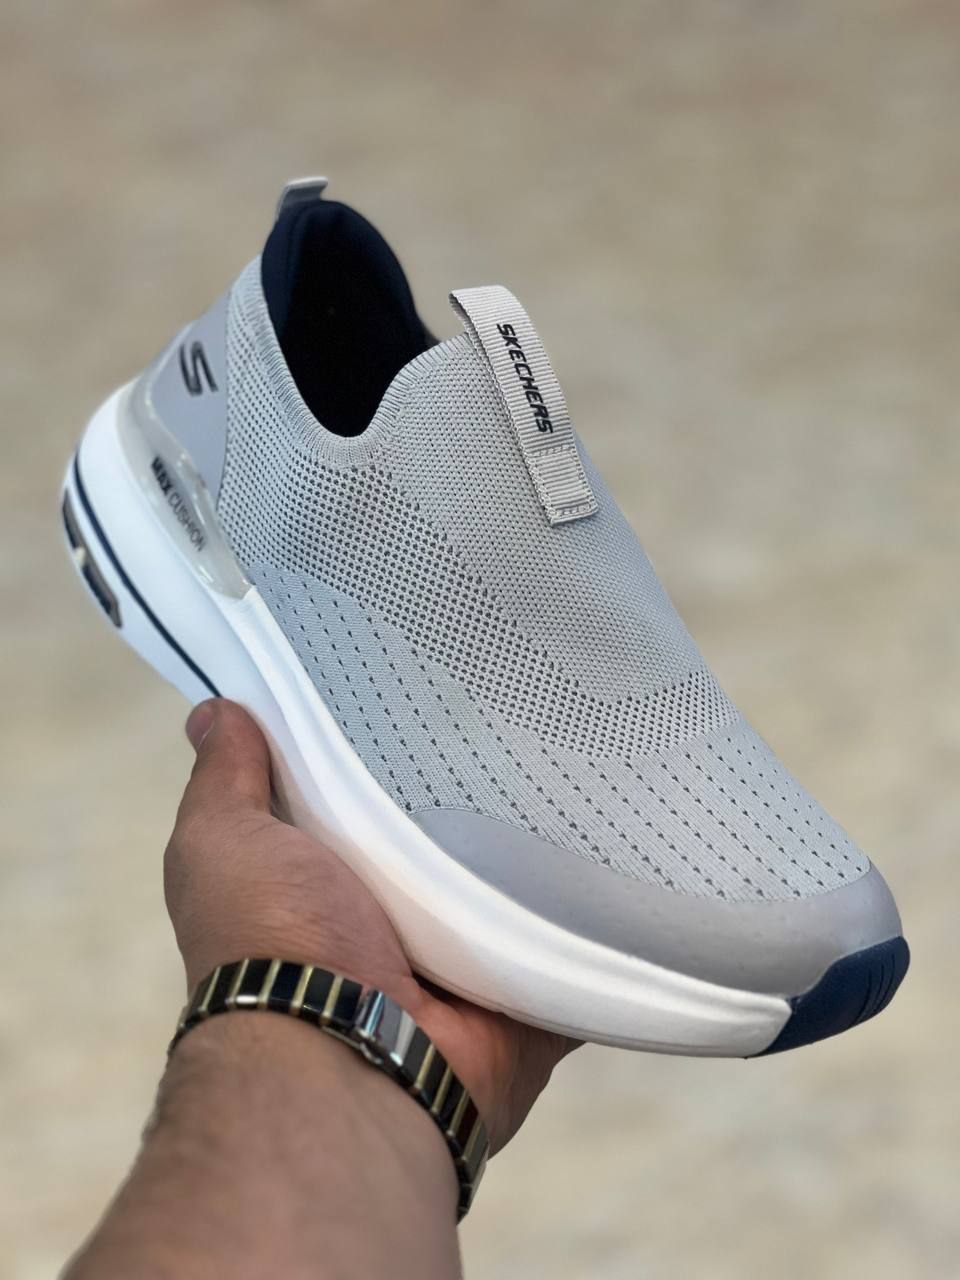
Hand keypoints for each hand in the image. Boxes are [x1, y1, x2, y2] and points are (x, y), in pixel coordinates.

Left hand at [164, 698, 577, 1153]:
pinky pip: (581, 939)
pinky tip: (634, 838)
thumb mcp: (223, 844)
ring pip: (521, 883)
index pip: (370, 798)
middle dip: (482, 785)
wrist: (347, 1059)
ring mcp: (470, 961)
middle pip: (453, 837)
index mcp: (331, 885)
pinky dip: (603, 907)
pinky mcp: (531, 991)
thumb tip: (213, 712)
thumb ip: (225, 781)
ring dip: (546, 839)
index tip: (427, 679)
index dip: (389, 747)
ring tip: (591, 747)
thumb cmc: (274, 942)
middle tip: (526, 703)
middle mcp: (400, 923)